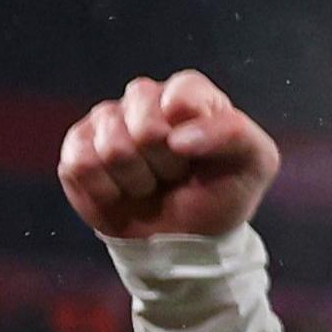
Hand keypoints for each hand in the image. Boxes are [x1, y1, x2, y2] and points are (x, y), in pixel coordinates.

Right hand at [58, 73, 281, 240]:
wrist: (185, 238)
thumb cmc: (220, 194)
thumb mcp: (254, 163)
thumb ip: (233, 134)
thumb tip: (176, 137)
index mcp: (189, 93)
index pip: (183, 92)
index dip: (193, 131)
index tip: (201, 154)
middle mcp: (144, 99)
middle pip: (145, 124)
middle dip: (166, 162)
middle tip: (177, 174)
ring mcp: (106, 121)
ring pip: (113, 147)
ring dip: (139, 180)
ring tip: (153, 184)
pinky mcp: (77, 147)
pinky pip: (82, 165)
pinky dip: (108, 191)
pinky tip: (123, 191)